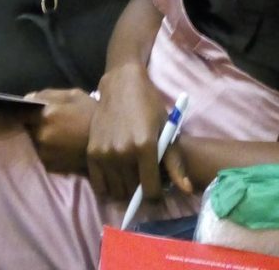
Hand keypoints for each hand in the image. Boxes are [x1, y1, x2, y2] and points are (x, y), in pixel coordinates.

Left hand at [24, 88, 96, 173]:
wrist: (108, 144)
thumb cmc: (92, 114)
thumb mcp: (75, 95)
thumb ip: (50, 94)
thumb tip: (28, 97)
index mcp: (46, 114)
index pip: (22, 111)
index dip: (26, 110)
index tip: (31, 109)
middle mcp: (41, 135)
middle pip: (28, 127)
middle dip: (35, 123)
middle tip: (52, 121)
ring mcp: (44, 153)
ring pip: (34, 141)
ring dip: (41, 137)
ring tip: (58, 134)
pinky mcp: (49, 166)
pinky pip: (42, 153)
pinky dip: (47, 149)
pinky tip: (61, 145)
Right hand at [86, 62, 192, 201]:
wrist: (122, 84)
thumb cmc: (148, 105)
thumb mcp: (166, 128)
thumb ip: (175, 162)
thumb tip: (187, 190)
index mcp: (146, 146)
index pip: (151, 190)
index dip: (157, 194)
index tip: (158, 188)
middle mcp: (124, 153)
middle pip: (133, 193)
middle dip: (141, 192)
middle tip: (144, 180)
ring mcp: (105, 154)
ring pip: (117, 192)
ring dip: (125, 191)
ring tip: (131, 177)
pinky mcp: (92, 153)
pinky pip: (99, 186)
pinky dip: (108, 187)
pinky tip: (116, 177)